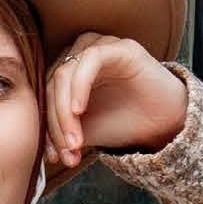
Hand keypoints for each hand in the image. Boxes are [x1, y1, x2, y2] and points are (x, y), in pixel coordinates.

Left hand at [44, 32, 190, 178]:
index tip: (54, 156)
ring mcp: (100, 48)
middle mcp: (81, 55)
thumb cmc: (123, 123)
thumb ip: (60, 134)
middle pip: (52, 85)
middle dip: (57, 124)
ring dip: (65, 112)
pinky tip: (79, 111)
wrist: (163, 124)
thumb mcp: (83, 132)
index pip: (45, 96)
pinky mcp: (119, 47)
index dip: (47, 127)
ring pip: (65, 73)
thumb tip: (39, 151)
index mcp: (68, 71)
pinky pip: (90, 60)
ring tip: (76, 141)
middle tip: (68, 151)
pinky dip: (80, 86)